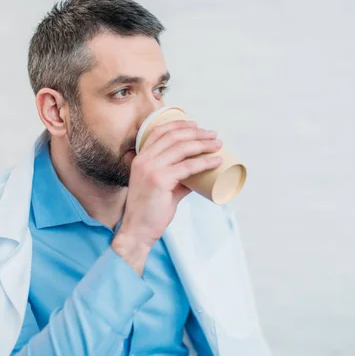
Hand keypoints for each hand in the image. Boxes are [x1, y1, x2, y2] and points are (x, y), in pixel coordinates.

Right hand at [112, 119, 222, 274]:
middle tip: (213, 135)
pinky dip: (204, 162)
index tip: (196, 125)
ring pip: (182, 148)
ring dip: (203, 144)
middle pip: (173, 136)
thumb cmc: (149, 212)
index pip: (159, 132)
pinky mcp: (160, 180)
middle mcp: (144, 160)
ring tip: (217, 144)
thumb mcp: (162, 188)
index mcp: (140, 158)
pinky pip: (188, 167)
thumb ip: (178, 179)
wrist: (137, 231)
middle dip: (196, 132)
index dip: (179, 124)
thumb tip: (199, 174)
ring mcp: (150, 169)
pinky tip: (216, 161)